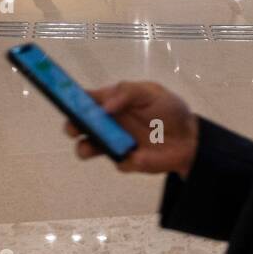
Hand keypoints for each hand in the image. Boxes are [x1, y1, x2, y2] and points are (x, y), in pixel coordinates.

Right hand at [63, 81, 198, 176]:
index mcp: (112, 102)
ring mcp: (114, 143)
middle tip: (74, 128)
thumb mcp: (151, 92)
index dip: (72, 99)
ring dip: (85, 148)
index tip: (63, 101)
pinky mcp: (125, 160)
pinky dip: (124, 159)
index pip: (86, 99)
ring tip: (89, 148)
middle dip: (72, 126)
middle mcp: (108, 122)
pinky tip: (139, 155)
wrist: (189, 139)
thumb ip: (127, 93)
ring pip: (88, 147)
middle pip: (79, 124)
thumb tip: (104, 106)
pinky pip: (117, 161)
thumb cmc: (168, 110)